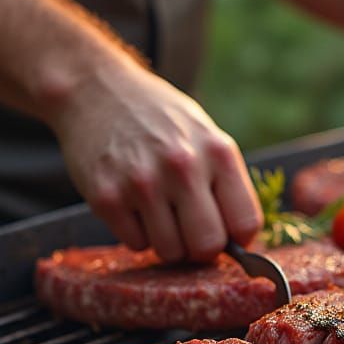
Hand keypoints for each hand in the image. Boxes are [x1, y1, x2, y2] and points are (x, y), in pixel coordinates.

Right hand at [47, 58, 261, 261]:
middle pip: (208, 247)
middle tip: (190, 230)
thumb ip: (224, 182)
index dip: (239, 238)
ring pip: (170, 252)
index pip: (246, 223)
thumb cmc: (159, 117)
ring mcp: (142, 184)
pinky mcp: (106, 198)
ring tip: (159, 209)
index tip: (227, 234)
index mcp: (217, 152)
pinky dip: (137, 233)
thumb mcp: (205, 134)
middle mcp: (183, 167)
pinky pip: (136, 244)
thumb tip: (240, 240)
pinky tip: (133, 203)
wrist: (97, 90)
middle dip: (202, 248)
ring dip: (168, 241)